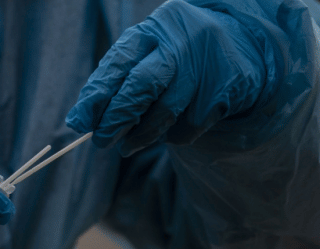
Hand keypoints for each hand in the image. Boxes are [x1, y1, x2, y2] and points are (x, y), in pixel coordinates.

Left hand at [66, 0, 273, 155]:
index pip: (117, 63)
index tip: (79, 123)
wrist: (240, 44)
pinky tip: (168, 133)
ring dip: (141, 136)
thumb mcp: (148, 55)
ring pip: (165, 112)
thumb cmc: (178, 56)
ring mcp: (206, 64)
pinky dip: (173, 136)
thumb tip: (81, 120)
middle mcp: (180, 42)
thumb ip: (117, 81)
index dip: (96, 95)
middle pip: (140, 86)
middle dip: (116, 119)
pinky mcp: (227, 89)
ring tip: (127, 147)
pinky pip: (190, 125)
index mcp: (152, 30)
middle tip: (100, 141)